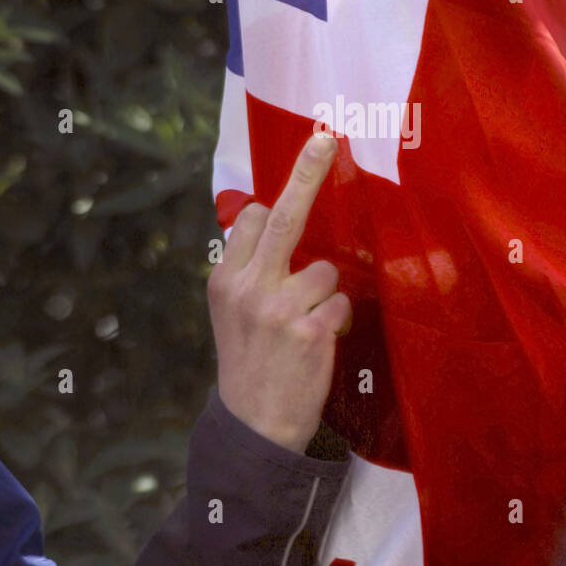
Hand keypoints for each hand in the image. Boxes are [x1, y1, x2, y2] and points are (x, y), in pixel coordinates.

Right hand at [209, 131, 351, 452]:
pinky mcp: (310, 330)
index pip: (252, 219)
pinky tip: (319, 340)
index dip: (275, 207)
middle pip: (283, 217)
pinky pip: (341, 300)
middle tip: (325, 140)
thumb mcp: (230, 312)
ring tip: (306, 323)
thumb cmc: (249, 360)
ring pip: (325, 268)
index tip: (298, 170)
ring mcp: (278, 308)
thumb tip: (266, 216)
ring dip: (326, 291)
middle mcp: (247, 287)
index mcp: (224, 278)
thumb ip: (247, 269)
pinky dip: (338, 317)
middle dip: (306, 173)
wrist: (253, 425)